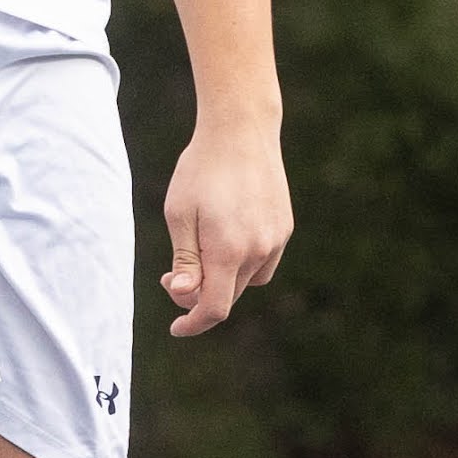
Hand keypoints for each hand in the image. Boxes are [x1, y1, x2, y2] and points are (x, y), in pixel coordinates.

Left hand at [158, 116, 291, 337]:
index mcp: (228, 250)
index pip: (214, 309)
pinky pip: (263, 261)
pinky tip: (226, 236)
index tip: (175, 328)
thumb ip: (184, 260)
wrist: (241, 129)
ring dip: (223, 279)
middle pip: (228, 296)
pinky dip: (243, 263)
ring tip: (202, 249)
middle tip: (172, 275)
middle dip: (199, 295)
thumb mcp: (179, 214)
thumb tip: (183, 296)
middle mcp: (258, 249)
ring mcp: (276, 239)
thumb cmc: (200, 169)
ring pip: (247, 281)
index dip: (192, 324)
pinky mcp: (285, 227)